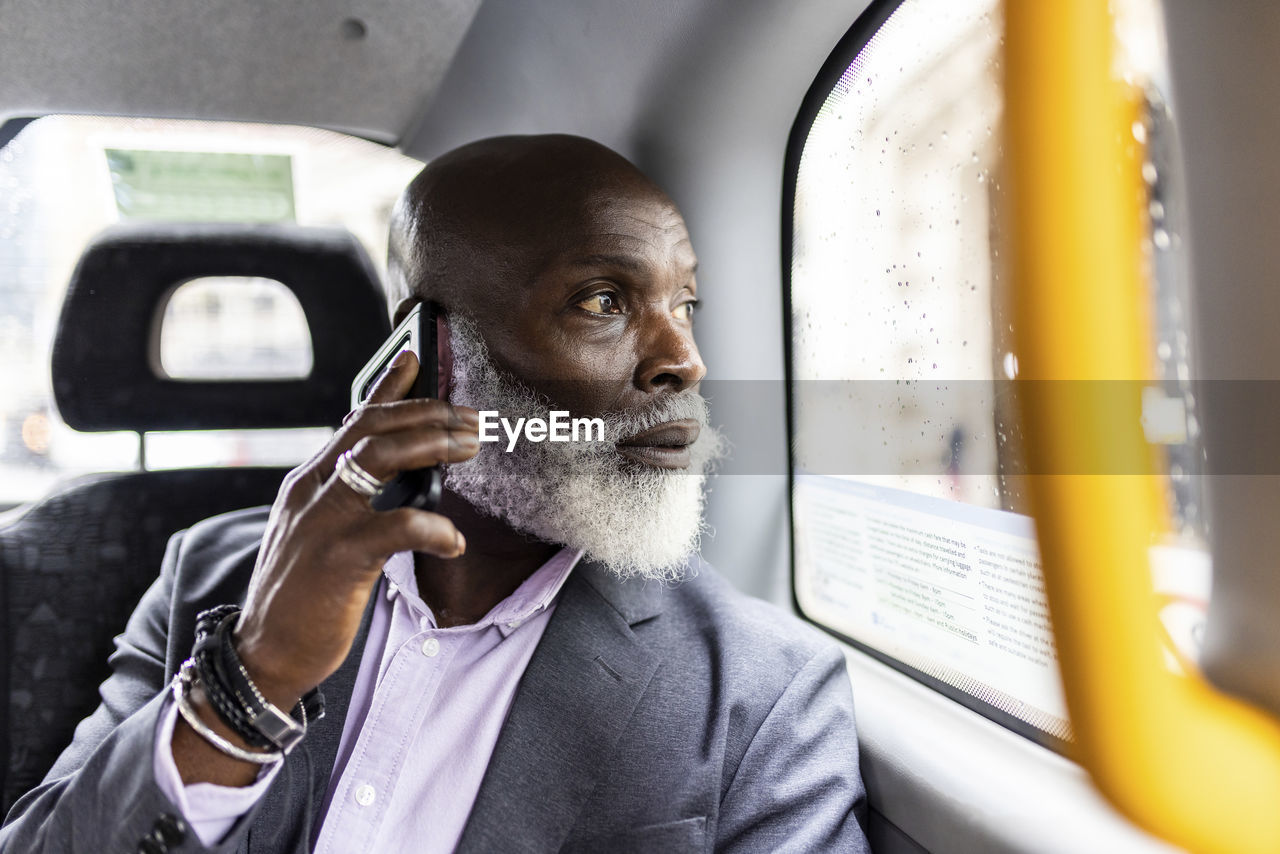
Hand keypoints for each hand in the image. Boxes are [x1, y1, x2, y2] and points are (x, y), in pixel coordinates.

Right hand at [232, 350, 478, 708]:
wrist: (263, 653)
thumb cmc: (302, 596)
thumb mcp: (319, 533)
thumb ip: (349, 498)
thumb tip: (401, 472)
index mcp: (307, 481)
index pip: (352, 420)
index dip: (387, 387)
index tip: (416, 356)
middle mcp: (310, 489)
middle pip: (372, 427)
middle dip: (427, 414)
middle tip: (471, 419)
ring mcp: (322, 520)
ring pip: (380, 458)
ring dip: (432, 445)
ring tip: (469, 448)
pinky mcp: (339, 558)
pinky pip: (396, 527)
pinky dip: (432, 527)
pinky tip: (454, 540)